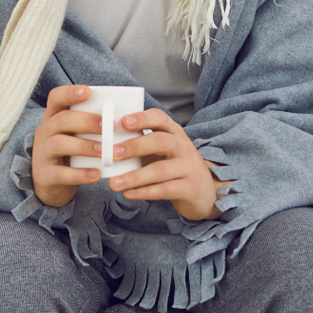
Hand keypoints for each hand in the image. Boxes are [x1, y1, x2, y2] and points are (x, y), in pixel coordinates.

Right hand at [31, 85, 102, 208]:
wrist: (50, 184)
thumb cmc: (69, 154)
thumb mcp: (74, 135)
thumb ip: (89, 125)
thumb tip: (125, 116)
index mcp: (52, 118)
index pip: (55, 98)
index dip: (70, 92)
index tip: (88, 92)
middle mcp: (44, 132)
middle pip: (61, 120)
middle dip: (87, 121)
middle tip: (110, 126)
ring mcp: (41, 153)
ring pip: (59, 144)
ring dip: (85, 146)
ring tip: (105, 152)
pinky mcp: (44, 175)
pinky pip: (61, 173)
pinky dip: (80, 174)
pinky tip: (97, 175)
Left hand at [107, 108, 227, 220]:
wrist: (206, 193)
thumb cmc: (175, 168)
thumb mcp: (162, 152)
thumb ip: (142, 146)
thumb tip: (106, 145)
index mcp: (174, 133)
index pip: (160, 118)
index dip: (142, 118)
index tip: (123, 122)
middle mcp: (184, 147)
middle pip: (160, 141)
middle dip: (134, 146)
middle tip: (112, 154)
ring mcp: (189, 168)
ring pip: (160, 170)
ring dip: (134, 177)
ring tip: (114, 184)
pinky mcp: (190, 188)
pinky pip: (165, 189)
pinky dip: (144, 192)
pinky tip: (128, 194)